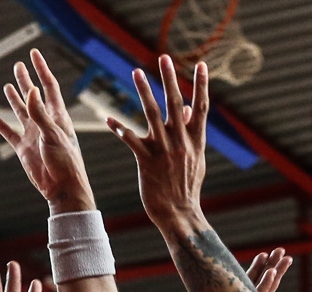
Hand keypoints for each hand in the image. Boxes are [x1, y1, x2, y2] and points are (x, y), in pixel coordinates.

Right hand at [0, 50, 94, 213]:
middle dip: (26, 80)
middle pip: (33, 96)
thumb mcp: (53, 135)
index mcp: (57, 116)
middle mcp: (44, 123)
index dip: (41, 69)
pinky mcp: (24, 150)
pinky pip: (10, 135)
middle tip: (18, 65)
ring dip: (15, 99)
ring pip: (21, 112)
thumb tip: (32, 91)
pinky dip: (2, 127)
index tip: (33, 53)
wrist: (62, 188)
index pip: (48, 86)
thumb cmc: (65, 161)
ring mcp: (33, 135)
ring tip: (8, 86)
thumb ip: (41, 114)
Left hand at [110, 55, 208, 238]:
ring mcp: (164, 151)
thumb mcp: (195, 158)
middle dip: (169, 80)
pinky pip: (131, 141)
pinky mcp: (147, 162)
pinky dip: (120, 129)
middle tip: (163, 57)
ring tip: (136, 72)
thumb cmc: (186, 186)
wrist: (179, 214)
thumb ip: (193, 131)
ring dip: (143, 92)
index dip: (202, 85)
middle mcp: (181, 142)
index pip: (202, 107)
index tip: (202, 64)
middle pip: (175, 105)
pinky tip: (109, 120)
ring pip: (152, 116)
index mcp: (196, 141)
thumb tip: (191, 108)